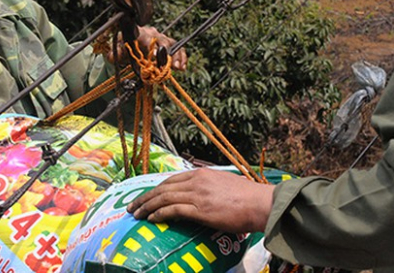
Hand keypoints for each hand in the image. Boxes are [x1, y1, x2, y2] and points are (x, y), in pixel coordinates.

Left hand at [107, 26, 187, 70]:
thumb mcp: (116, 51)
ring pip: (173, 44)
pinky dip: (181, 57)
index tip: (154, 56)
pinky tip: (182, 68)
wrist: (130, 43)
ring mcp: (162, 39)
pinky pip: (178, 49)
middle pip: (163, 40)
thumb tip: (112, 56)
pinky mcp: (168, 46)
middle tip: (171, 65)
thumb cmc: (124, 46)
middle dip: (168, 53)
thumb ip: (114, 54)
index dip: (152, 46)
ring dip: (177, 56)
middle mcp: (153, 34)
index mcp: (140, 34)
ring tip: (179, 68)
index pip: (148, 37)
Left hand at [127, 168, 274, 232]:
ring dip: (147, 206)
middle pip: (163, 188)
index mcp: (201, 174)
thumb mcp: (223, 184)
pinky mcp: (200, 209)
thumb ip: (208, 186)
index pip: (171, 180)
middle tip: (133, 206)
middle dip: (145, 197)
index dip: (155, 189)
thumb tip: (199, 195)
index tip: (146, 196)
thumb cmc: (247, 197)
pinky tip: (152, 219)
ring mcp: (198, 195)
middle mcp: (197, 181)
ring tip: (137, 214)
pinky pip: (173, 210)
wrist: (260, 204)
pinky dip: (160, 214)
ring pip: (164, 198)